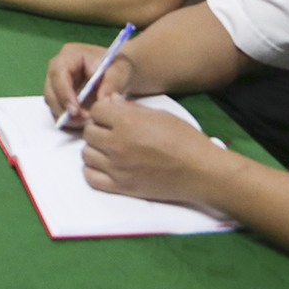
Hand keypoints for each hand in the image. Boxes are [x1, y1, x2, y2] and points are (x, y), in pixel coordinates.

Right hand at [44, 43, 137, 127]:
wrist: (118, 73)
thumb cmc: (117, 67)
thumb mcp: (119, 72)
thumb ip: (111, 85)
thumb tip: (102, 101)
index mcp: (70, 54)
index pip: (59, 72)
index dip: (64, 92)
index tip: (76, 110)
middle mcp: (59, 67)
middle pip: (51, 89)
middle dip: (64, 108)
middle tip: (84, 119)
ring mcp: (57, 81)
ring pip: (52, 101)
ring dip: (66, 115)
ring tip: (87, 121)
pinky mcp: (60, 95)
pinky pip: (57, 109)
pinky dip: (68, 118)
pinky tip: (83, 122)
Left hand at [81, 92, 222, 201]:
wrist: (201, 171)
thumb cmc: (185, 139)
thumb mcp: (159, 114)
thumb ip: (131, 109)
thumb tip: (111, 102)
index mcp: (127, 121)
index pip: (95, 110)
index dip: (104, 112)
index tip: (113, 116)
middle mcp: (117, 143)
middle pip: (88, 132)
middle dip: (99, 129)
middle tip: (112, 133)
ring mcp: (117, 167)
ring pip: (86, 154)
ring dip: (96, 150)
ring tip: (111, 150)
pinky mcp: (121, 186)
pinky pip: (91, 177)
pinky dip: (94, 171)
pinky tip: (107, 166)